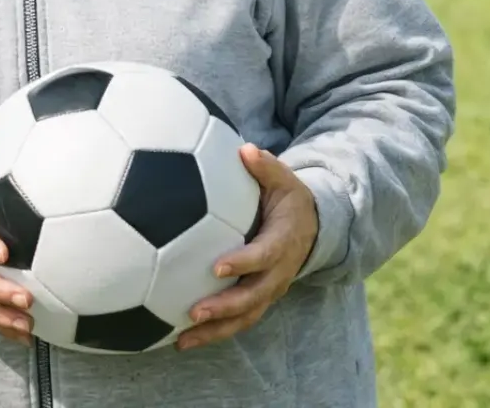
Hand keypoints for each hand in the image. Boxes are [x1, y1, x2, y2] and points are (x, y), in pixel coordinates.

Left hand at [177, 146, 319, 349]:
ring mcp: (268, 290)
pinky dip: (212, 333)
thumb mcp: (284, 179)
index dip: (244, 263)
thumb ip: (265, 166)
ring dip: (215, 331)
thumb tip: (246, 149)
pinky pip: (236, 321)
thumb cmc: (287, 198)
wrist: (312, 227)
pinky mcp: (257, 300)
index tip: (217, 267)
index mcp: (283, 242)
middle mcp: (277, 272)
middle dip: (224, 307)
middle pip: (253, 296)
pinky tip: (178, 341)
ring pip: (244, 317)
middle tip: (194, 312)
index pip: (264, 256)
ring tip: (182, 340)